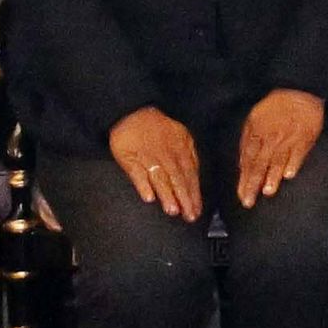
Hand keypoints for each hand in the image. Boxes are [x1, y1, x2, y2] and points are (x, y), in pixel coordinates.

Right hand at [108, 107, 205, 223]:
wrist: (132, 113)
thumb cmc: (158, 128)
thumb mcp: (181, 137)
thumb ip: (189, 157)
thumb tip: (195, 178)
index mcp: (181, 148)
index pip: (190, 174)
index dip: (194, 193)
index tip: (197, 209)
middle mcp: (167, 153)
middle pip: (178, 178)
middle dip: (185, 198)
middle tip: (189, 215)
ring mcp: (148, 156)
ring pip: (160, 177)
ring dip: (167, 195)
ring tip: (173, 210)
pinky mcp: (130, 157)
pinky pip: (137, 173)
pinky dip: (143, 185)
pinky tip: (148, 198)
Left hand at [231, 88, 325, 209]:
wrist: (299, 90)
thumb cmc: (275, 106)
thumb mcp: (253, 119)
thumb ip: (248, 141)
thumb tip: (243, 165)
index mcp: (255, 132)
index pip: (247, 160)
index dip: (244, 179)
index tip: (241, 195)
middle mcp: (270, 137)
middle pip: (259, 163)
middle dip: (253, 184)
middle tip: (249, 201)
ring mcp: (288, 137)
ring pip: (278, 159)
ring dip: (272, 176)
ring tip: (267, 192)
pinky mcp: (305, 136)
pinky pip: (298, 151)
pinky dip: (293, 162)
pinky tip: (290, 175)